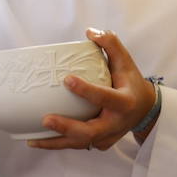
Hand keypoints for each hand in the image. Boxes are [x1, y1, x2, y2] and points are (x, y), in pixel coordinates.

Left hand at [28, 28, 156, 151]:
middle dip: (67, 128)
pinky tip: (38, 140)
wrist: (145, 110)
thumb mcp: (126, 61)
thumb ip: (111, 43)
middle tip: (46, 119)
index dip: (86, 90)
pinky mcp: (100, 144)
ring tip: (31, 139)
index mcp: (124, 102)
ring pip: (80, 143)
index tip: (67, 79)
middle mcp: (116, 123)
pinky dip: (58, 144)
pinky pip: (78, 145)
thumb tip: (89, 31)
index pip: (104, 97)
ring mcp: (108, 137)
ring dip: (55, 142)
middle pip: (90, 132)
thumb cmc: (131, 82)